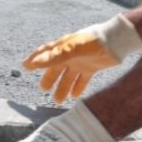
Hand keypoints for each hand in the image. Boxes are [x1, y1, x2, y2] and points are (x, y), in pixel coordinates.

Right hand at [23, 14, 141, 101]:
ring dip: (62, 87)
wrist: (116, 41)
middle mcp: (70, 54)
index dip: (35, 60)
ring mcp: (80, 61)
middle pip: (55, 68)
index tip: (26, 67)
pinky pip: (82, 79)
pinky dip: (77, 87)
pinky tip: (74, 96)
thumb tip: (34, 63)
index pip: (45, 53)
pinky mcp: (91, 67)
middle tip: (44, 89)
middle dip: (49, 78)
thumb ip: (54, 57)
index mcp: (63, 47)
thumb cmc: (92, 41)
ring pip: (68, 77)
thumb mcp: (72, 49)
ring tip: (57, 100)